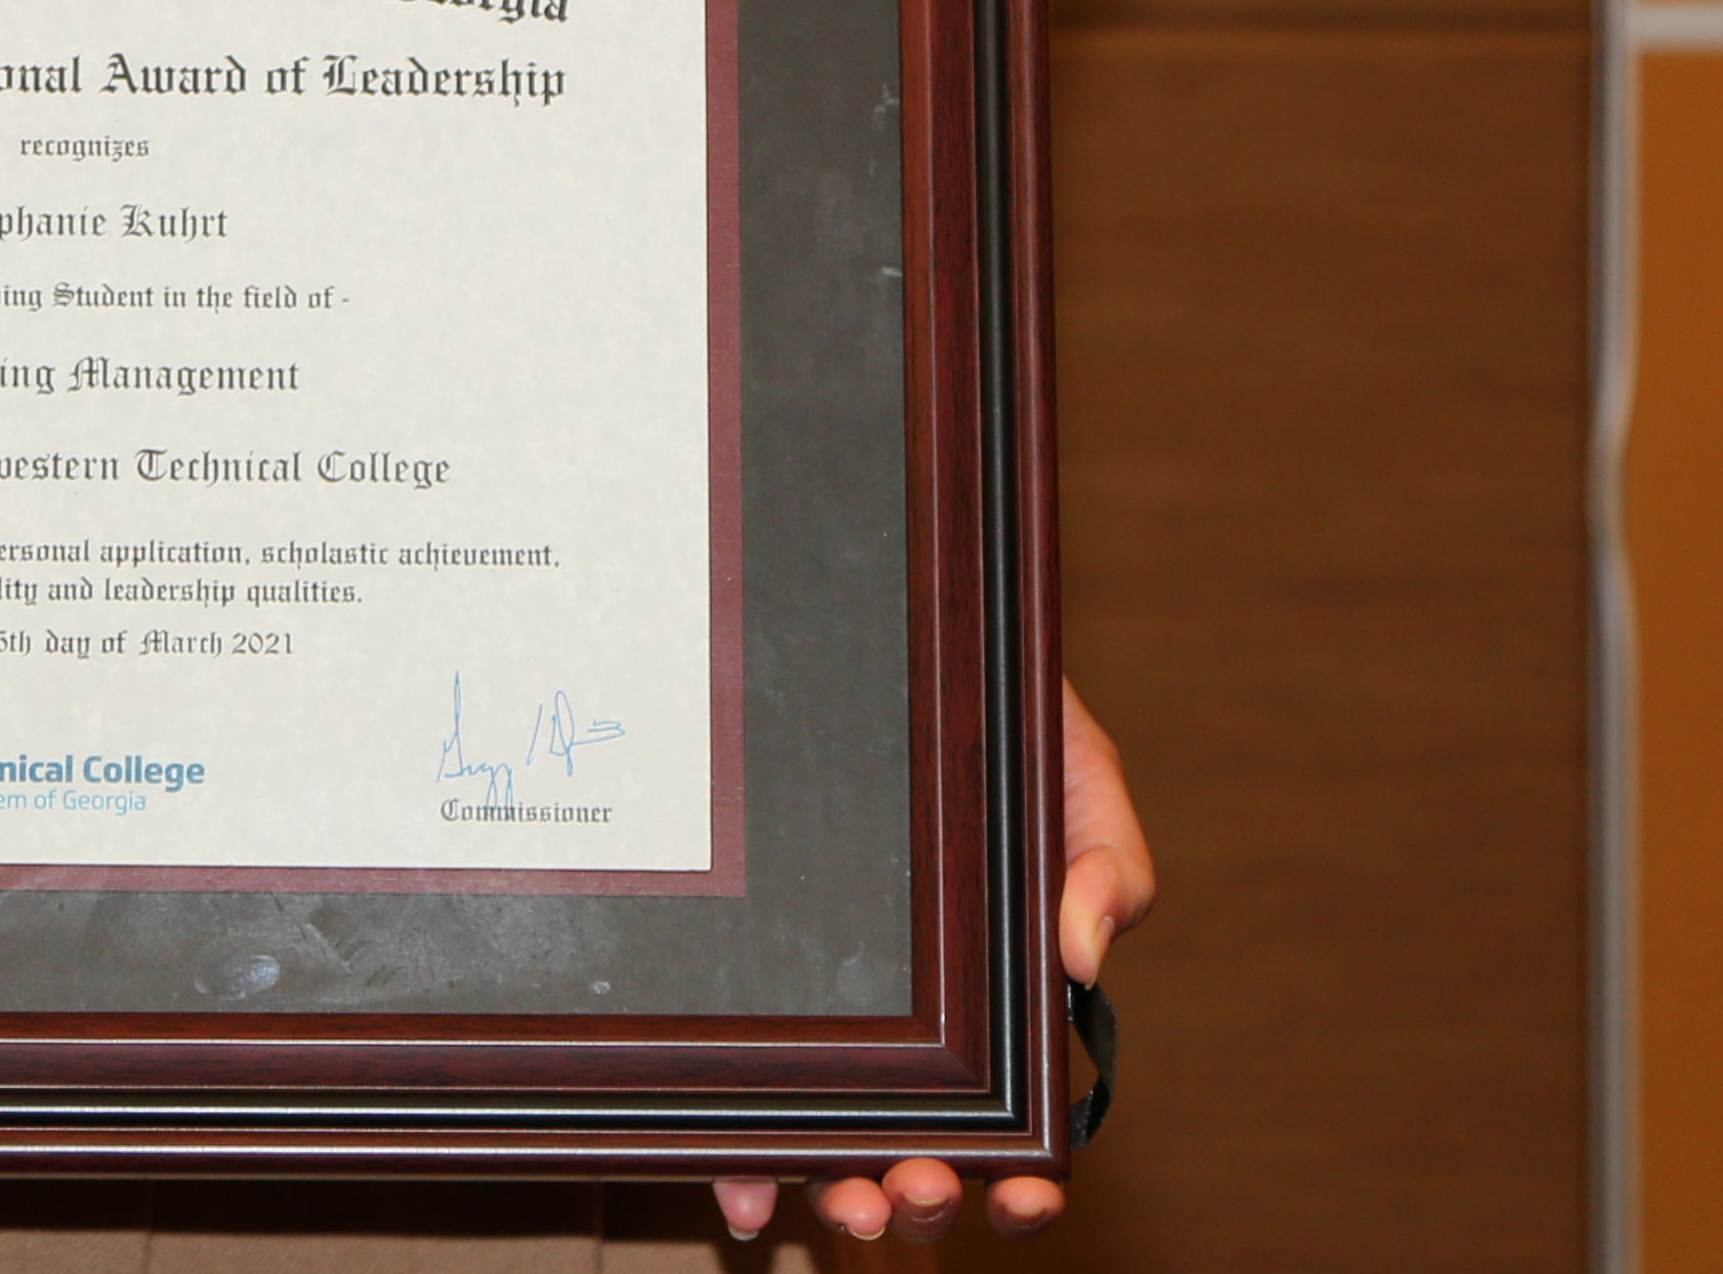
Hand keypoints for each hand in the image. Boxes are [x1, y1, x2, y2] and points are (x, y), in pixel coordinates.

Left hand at [709, 678, 1152, 1244]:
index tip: (1023, 1199)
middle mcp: (916, 1026)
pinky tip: (748, 1192)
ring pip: (838, 1141)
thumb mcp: (1077, 778)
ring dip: (841, 1195)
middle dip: (921, 1197)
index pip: (1016, 1120)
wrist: (910, 648)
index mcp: (1001, 1000)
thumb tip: (1084, 957)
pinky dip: (750, 1160)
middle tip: (912, 1193)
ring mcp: (836, 1012)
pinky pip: (753, 1090)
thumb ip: (1106, 861)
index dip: (1023, 1183)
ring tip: (844, 1205)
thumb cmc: (1004, 723)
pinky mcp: (763, 985)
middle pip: (921, 1147)